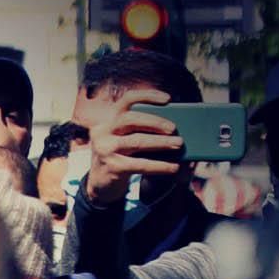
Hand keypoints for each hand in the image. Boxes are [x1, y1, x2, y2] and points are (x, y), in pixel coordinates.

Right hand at [83, 93, 185, 207]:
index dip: (147, 96)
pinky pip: (140, 164)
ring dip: (161, 142)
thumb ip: (140, 129)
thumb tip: (172, 126)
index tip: (168, 99)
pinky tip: (173, 167)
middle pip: (130, 119)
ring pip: (137, 141)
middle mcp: (102, 132)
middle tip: (174, 128)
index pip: (126, 100)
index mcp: (108, 120)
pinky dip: (159, 165)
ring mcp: (105, 150)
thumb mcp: (124, 138)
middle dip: (156, 122)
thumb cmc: (120, 155)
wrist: (100, 183)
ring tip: (178, 144)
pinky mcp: (112, 167)